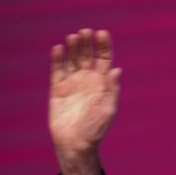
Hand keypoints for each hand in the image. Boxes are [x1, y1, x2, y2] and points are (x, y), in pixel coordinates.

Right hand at [49, 29, 121, 174]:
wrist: (75, 142)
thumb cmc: (95, 128)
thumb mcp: (108, 109)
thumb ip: (111, 89)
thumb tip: (117, 70)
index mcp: (102, 82)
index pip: (104, 58)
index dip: (104, 45)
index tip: (102, 33)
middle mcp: (88, 79)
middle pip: (87, 55)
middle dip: (87, 43)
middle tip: (85, 32)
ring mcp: (72, 82)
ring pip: (72, 59)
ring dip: (73, 47)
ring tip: (73, 37)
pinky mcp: (58, 88)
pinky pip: (57, 70)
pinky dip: (58, 59)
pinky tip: (59, 48)